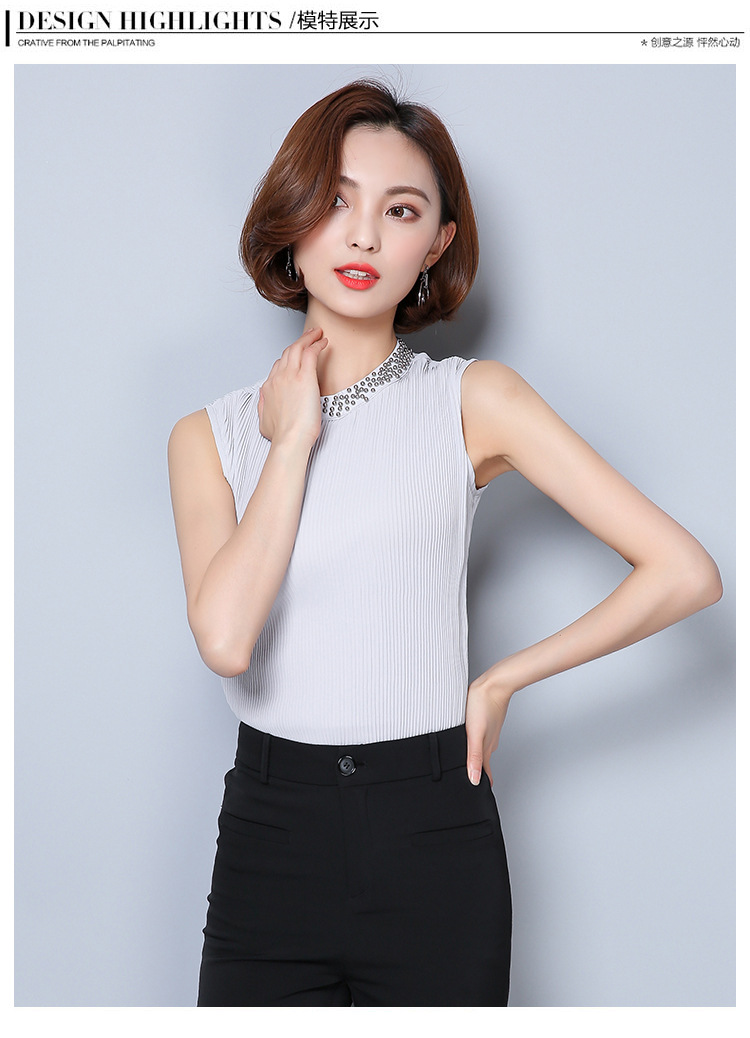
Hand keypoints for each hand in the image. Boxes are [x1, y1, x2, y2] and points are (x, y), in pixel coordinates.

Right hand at [257, 327, 327, 447]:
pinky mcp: (305, 377)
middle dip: (298, 342)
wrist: (290, 439)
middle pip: (287, 352)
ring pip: (297, 347)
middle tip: (308, 336)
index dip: (289, 358)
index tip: (297, 356)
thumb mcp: (264, 421)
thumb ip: (264, 407)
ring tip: (316, 333)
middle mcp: (278, 378)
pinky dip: (316, 343)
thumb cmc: (282, 435)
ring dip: (308, 338)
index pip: (278, 366)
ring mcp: (290, 376)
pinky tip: (323, 341)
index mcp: (269, 387)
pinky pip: (310, 352)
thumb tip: (264, 401)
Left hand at [465, 672, 513, 786]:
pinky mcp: (486, 721)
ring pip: (482, 750)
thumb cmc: (483, 706)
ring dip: (477, 759)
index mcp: (487, 748)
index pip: (485, 772)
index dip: (481, 784)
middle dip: (478, 774)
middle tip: (471, 784)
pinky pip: (481, 737)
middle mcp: (489, 742)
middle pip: (483, 763)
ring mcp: (488, 731)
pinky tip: (469, 740)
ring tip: (468, 766)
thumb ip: (474, 757)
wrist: (494, 683)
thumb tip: (474, 780)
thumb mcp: (475, 735)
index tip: (478, 795)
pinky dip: (475, 745)